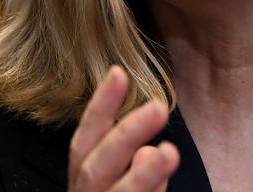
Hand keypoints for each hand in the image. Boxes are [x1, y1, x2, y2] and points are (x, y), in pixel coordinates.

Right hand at [68, 65, 179, 191]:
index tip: (118, 72)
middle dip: (126, 134)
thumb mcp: (119, 184)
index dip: (102, 104)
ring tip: (169, 152)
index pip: (89, 134)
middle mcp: (84, 190)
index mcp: (84, 172)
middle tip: (158, 108)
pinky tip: (163, 183)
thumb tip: (149, 150)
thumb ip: (136, 169)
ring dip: (142, 174)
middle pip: (98, 162)